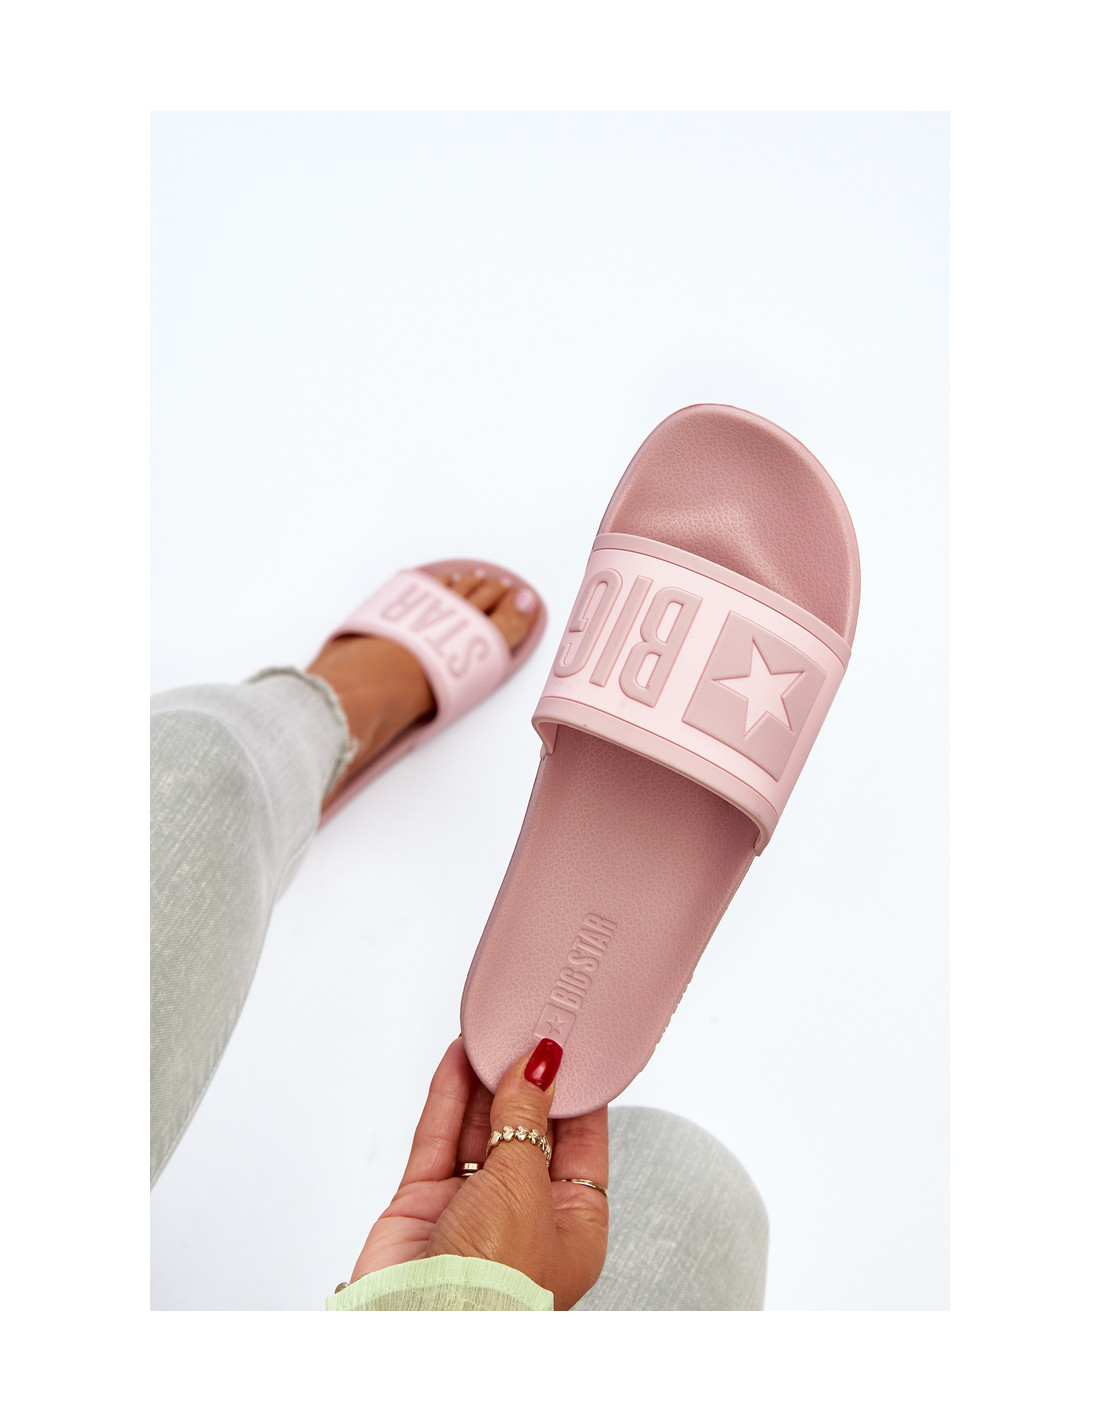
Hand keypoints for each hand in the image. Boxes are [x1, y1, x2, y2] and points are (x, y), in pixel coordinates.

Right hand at [349, 1037, 608, 1309]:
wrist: (420, 1327)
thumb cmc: (495, 1286)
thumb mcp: (525, 1187)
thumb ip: (525, 1119)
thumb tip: (537, 1065)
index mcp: (573, 1225)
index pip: (581, 1144)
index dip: (575, 1093)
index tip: (570, 1046)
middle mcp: (523, 1216)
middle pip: (527, 1131)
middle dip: (524, 1081)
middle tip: (525, 1027)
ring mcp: (470, 1210)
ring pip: (478, 1130)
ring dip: (483, 1082)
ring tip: (490, 1030)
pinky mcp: (424, 1205)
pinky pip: (438, 1140)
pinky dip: (447, 1097)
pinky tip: (457, 1059)